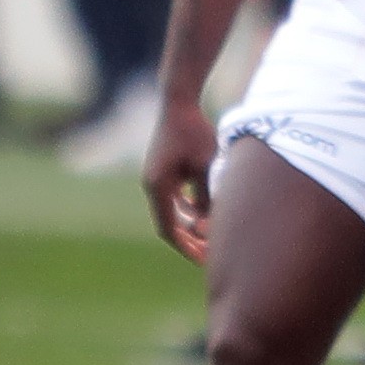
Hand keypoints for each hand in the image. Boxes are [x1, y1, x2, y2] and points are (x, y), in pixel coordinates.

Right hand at [142, 92, 219, 263]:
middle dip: (189, 241)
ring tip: (210, 240)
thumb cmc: (194, 132)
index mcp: (158, 186)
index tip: (202, 260)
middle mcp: (153, 184)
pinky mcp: (164, 170)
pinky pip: (175, 198)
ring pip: (173, 211)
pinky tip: (206, 215)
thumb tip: (208, 223)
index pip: (168, 228)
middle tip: (209, 257)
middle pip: (169, 223)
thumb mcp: (205, 166)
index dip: (185, 247)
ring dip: (189, 225)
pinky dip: (189, 209)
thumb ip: (206, 195)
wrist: (178, 103)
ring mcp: (157, 177)